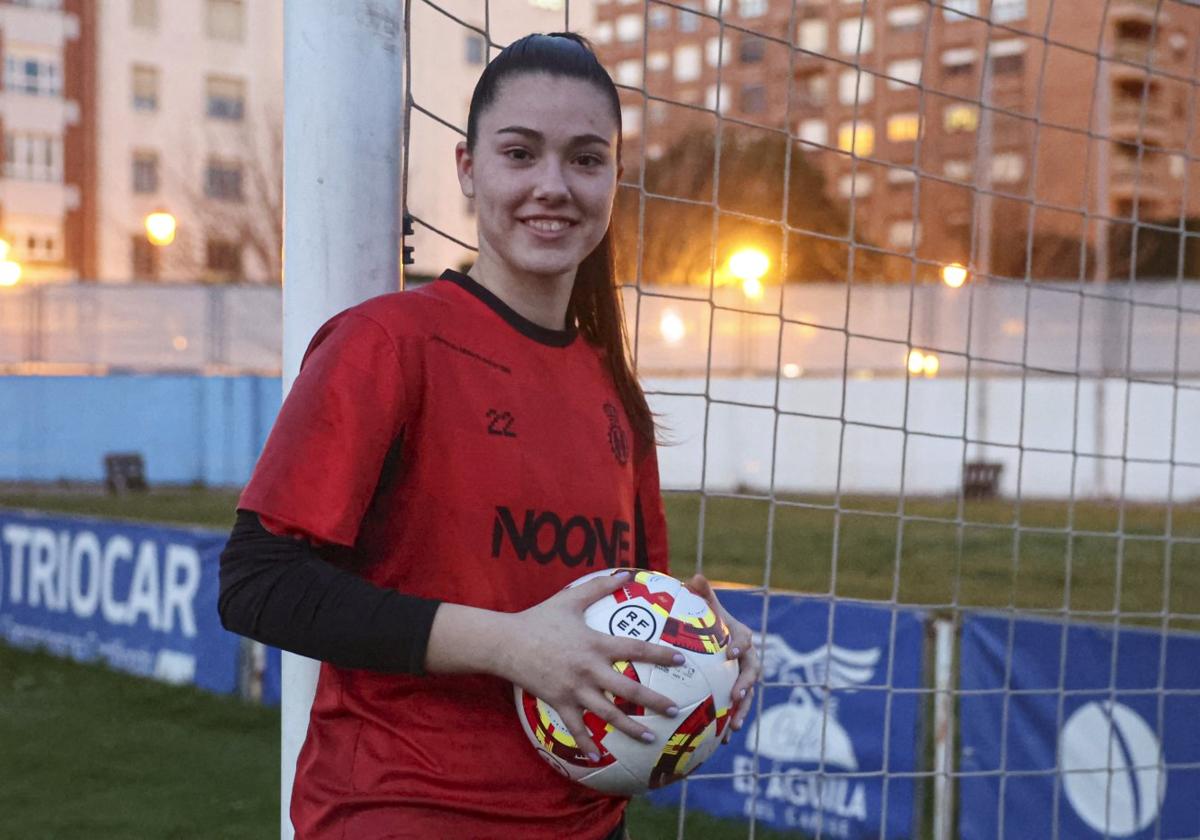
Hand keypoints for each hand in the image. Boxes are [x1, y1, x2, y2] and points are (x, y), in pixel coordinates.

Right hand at [495, 571, 683, 760]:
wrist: (506, 643)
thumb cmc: (540, 618)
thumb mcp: (570, 599)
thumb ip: (600, 586)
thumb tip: (626, 573)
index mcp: (596, 644)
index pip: (635, 649)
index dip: (659, 655)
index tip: (680, 661)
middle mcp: (589, 669)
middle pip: (628, 689)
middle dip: (653, 701)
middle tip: (675, 710)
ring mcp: (574, 689)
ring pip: (607, 713)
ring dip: (630, 728)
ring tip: (650, 738)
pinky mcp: (559, 702)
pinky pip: (576, 727)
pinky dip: (587, 743)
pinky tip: (598, 757)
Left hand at [686, 574, 760, 738]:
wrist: (709, 636)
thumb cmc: (704, 618)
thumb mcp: (703, 605)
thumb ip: (702, 593)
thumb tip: (696, 576)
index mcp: (740, 636)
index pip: (744, 639)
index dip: (740, 645)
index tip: (732, 652)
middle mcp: (746, 658)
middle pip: (751, 672)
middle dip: (745, 686)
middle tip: (735, 698)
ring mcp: (741, 677)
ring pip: (746, 695)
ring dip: (742, 712)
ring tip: (733, 729)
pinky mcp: (734, 693)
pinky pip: (735, 709)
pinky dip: (730, 723)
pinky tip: (722, 742)